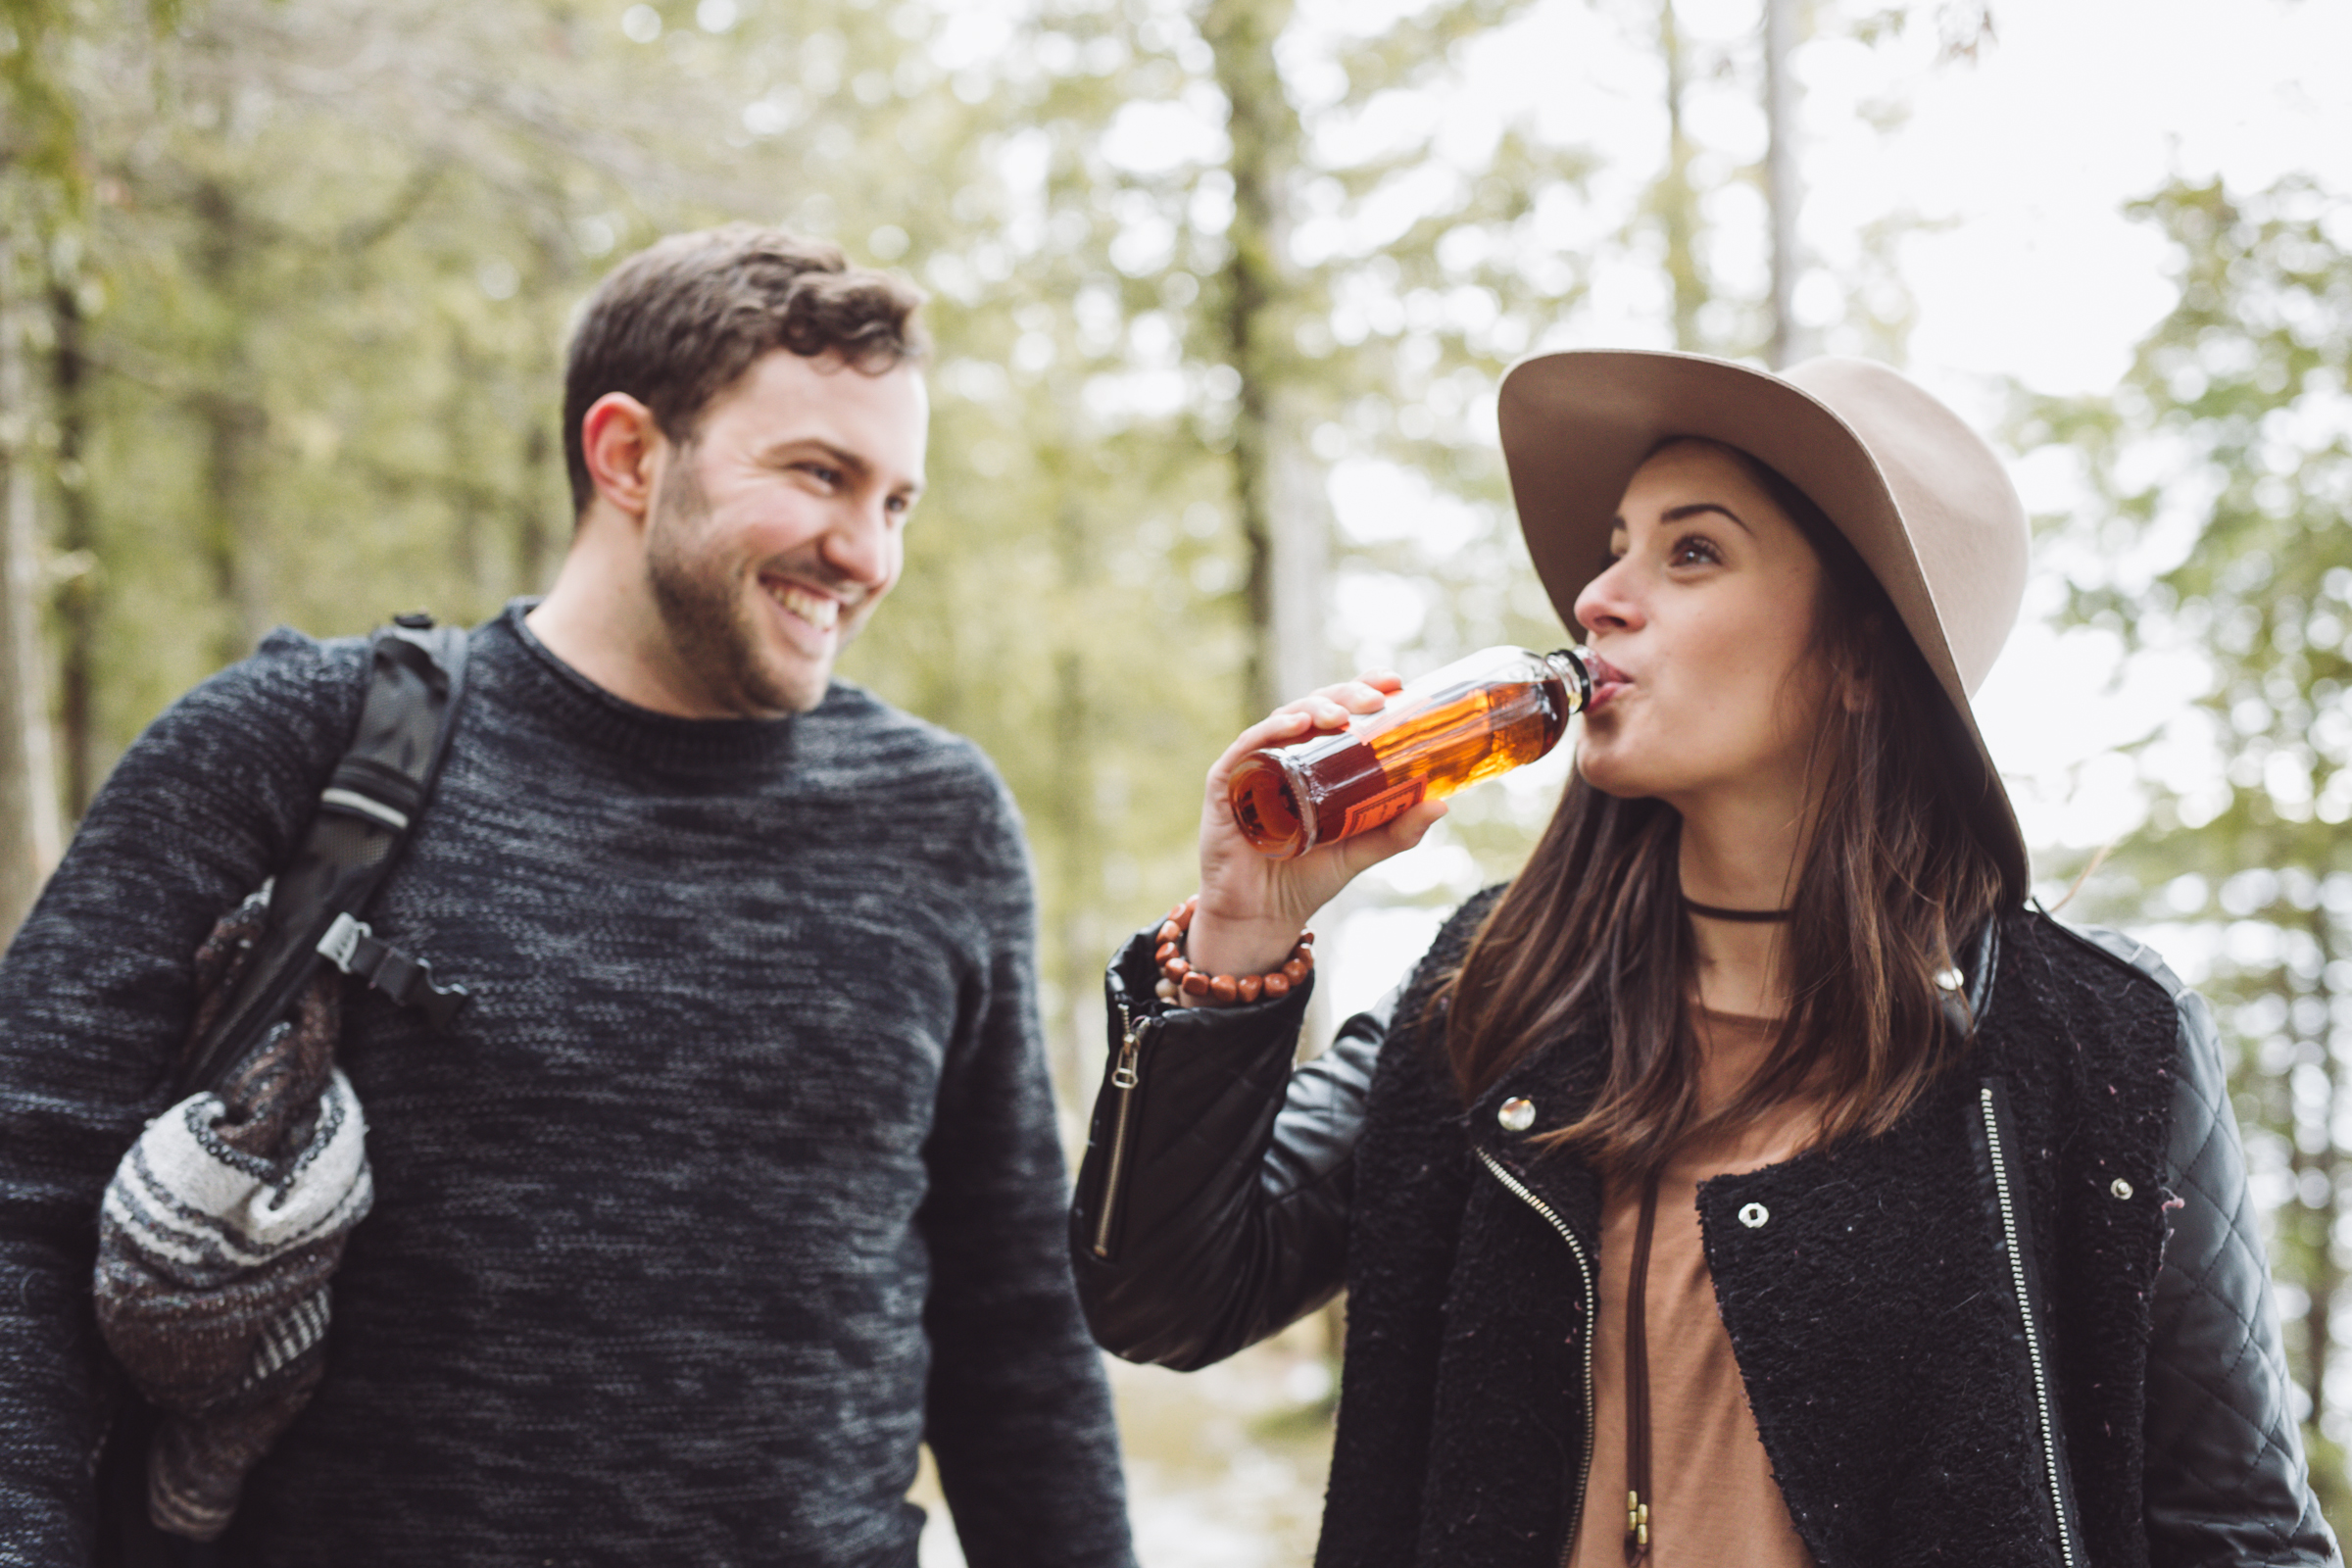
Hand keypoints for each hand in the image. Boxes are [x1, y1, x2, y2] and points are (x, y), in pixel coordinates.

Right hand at [1186, 673, 1448, 977]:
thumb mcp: (1361, 850)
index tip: (1395, 683)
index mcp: (1313, 765)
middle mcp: (1282, 758)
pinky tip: (1298, 725)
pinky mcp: (1224, 785)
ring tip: (1342, 714)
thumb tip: (1443, 803)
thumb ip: (1398, 830)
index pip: (1338, 715)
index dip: (1363, 691)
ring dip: (1314, 707)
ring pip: (1283, 720)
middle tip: (1378, 699)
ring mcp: (1252, 768)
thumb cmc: (1306, 879)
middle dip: (1346, 695)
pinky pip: (1247, 746)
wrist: (1262, 918)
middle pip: (1313, 709)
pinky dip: (1272, 730)